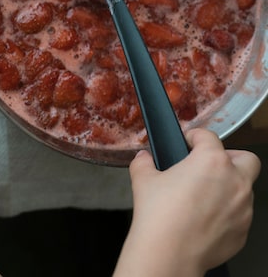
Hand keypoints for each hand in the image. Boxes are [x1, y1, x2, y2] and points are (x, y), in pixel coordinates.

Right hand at [114, 128, 260, 275]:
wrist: (170, 252)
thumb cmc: (159, 214)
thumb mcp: (143, 180)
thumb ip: (144, 163)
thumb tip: (143, 158)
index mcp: (212, 161)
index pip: (209, 137)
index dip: (195, 137)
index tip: (188, 142)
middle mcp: (235, 181)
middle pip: (246, 159)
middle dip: (230, 159)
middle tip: (209, 166)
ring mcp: (243, 207)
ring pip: (244, 189)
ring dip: (228, 188)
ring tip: (202, 198)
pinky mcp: (243, 230)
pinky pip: (239, 216)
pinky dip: (226, 214)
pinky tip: (203, 220)